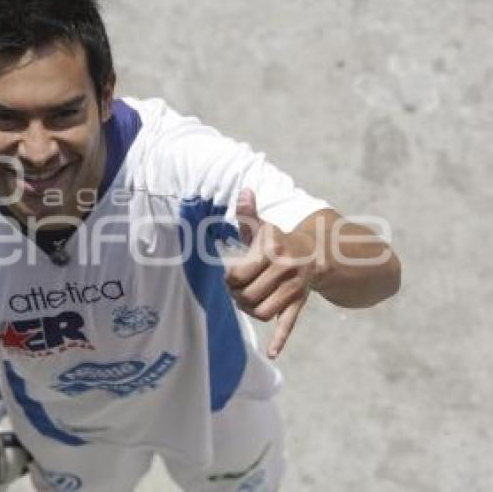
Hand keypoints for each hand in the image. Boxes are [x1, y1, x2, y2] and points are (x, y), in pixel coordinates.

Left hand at [224, 189, 318, 358]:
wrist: (318, 253)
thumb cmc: (279, 240)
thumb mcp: (263, 226)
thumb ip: (248, 211)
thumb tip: (243, 191)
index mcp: (272, 250)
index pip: (237, 274)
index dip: (228, 278)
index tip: (229, 274)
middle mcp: (284, 270)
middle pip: (246, 295)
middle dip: (235, 295)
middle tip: (234, 290)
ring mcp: (293, 289)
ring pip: (262, 311)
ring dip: (248, 311)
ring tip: (245, 302)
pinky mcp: (299, 304)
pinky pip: (289, 324)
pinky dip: (280, 340)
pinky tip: (272, 354)